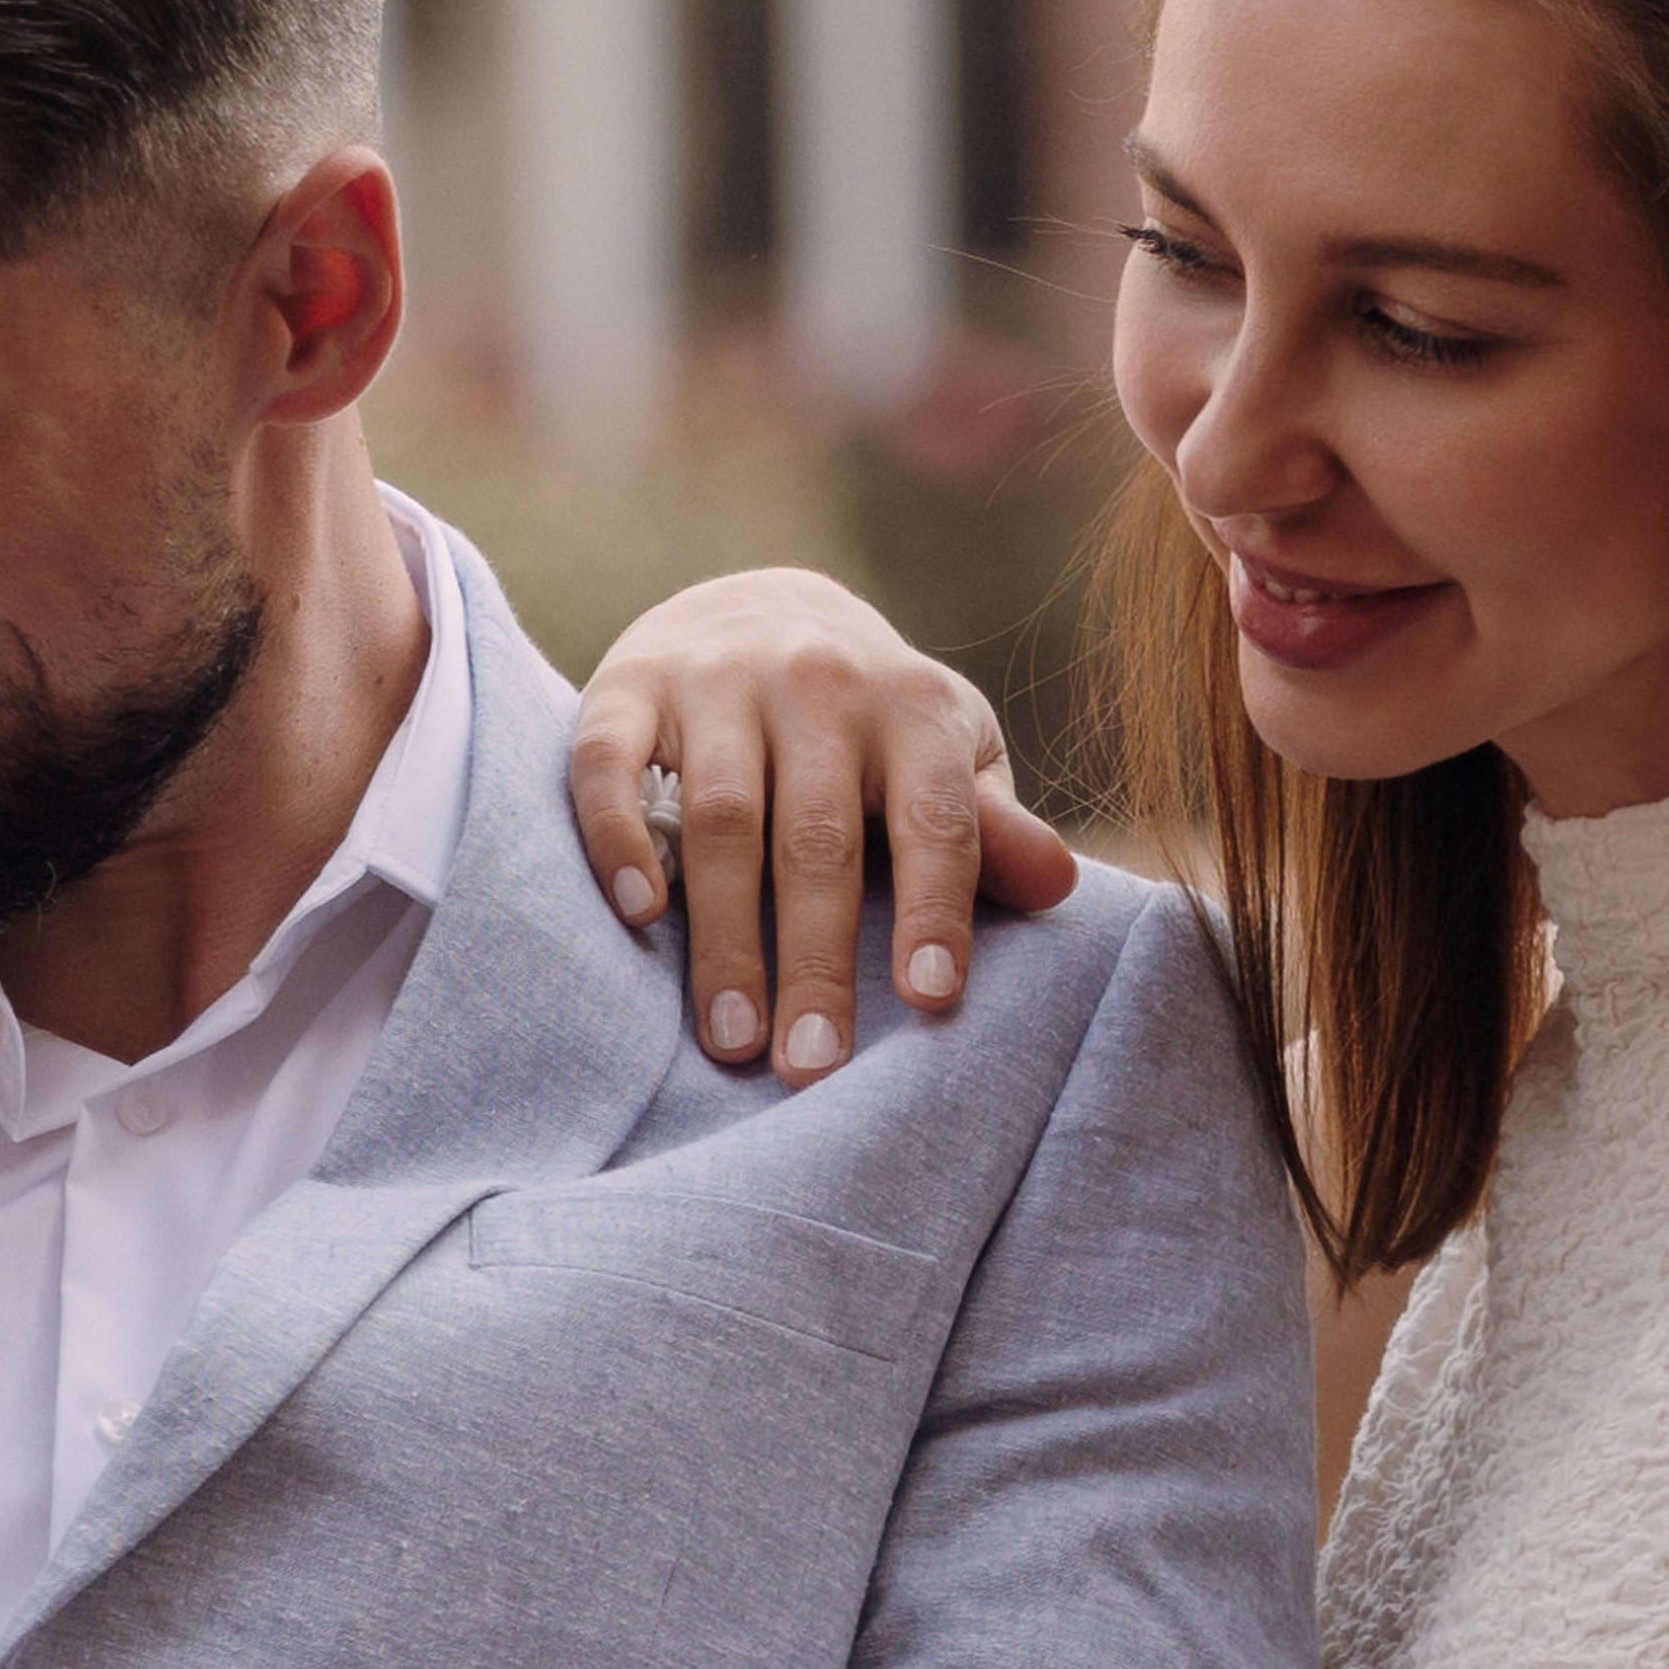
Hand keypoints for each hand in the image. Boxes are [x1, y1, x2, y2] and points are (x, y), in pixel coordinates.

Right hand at [571, 569, 1078, 1082]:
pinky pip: (610, 766)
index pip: (933, 816)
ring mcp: (717, 679)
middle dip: (816, 959)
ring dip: (724, 936)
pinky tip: (638, 914)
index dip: (936, 907)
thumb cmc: (864, 723)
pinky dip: (618, 839)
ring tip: (729, 1040)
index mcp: (911, 707)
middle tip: (811, 1066)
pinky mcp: (628, 685)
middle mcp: (818, 681)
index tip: (929, 999)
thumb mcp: (942, 754)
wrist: (752, 602)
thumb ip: (987, 825)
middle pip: (816, 836)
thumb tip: (1058, 886)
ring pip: (719, 816)